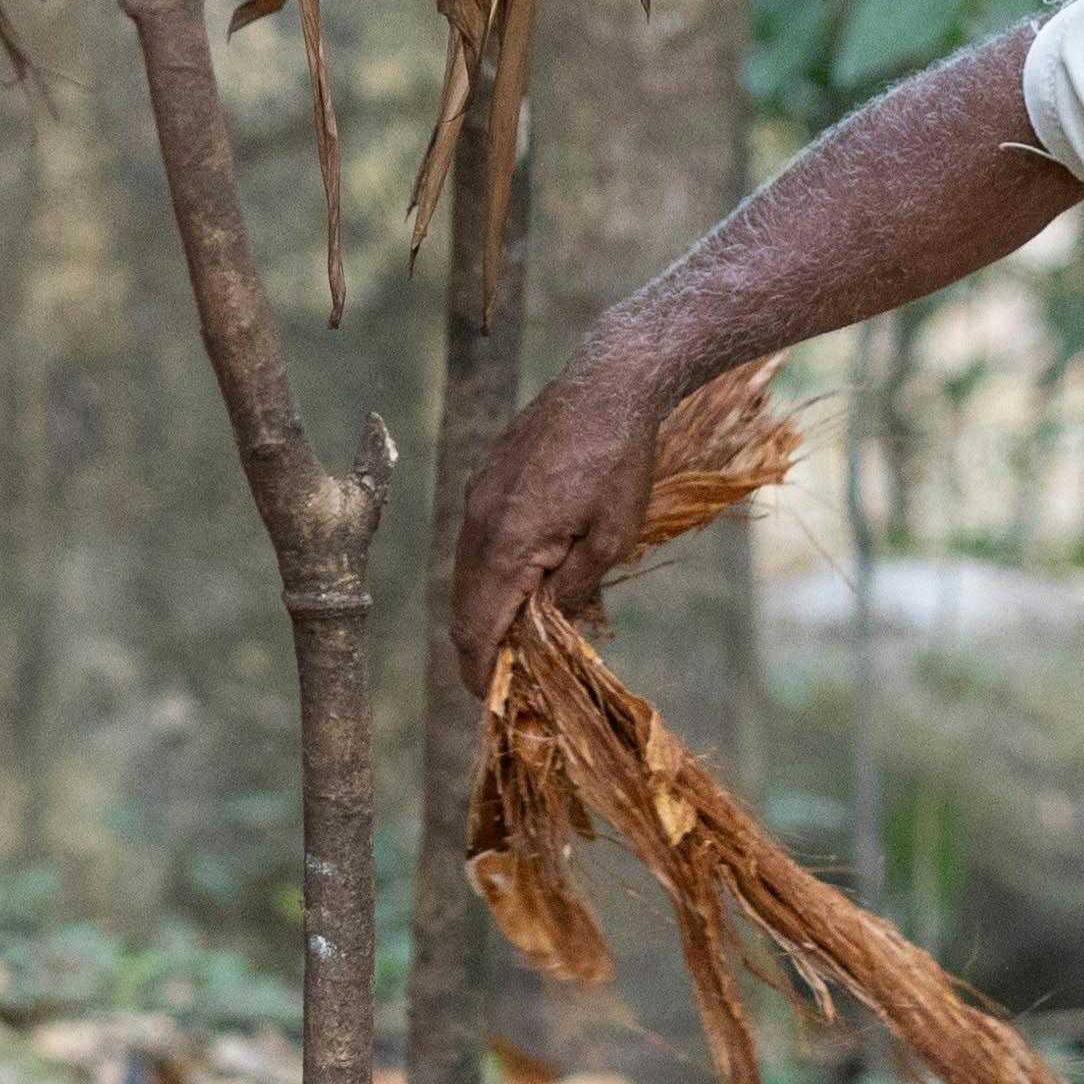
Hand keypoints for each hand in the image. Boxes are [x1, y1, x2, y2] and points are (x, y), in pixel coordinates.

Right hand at [448, 364, 673, 700]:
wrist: (607, 383)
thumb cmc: (620, 461)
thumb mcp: (612, 538)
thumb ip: (573, 587)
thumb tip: (547, 624)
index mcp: (508, 544)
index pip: (476, 627)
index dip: (480, 671)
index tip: (491, 701)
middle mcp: (479, 522)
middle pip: (463, 604)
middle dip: (480, 647)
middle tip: (506, 679)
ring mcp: (478, 497)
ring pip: (467, 572)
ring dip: (485, 608)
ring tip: (516, 636)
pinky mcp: (485, 478)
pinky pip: (477, 539)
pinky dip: (491, 571)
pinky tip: (522, 580)